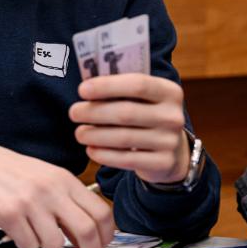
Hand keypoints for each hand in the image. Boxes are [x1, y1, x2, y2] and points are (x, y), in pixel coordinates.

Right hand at [0, 131, 113, 247]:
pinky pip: (28, 245)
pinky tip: (14, 228)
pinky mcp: (10, 215)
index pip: (101, 211)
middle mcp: (51, 189)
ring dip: (45, 245)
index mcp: (64, 179)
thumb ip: (66, 201)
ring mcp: (30, 202)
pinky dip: (24, 243)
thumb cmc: (6, 171)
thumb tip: (86, 236)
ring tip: (31, 230)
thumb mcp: (44, 177)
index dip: (106, 237)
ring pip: (54, 243)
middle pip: (87, 231)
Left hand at [69, 74, 189, 184]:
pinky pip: (127, 160)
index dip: (107, 86)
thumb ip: (120, 89)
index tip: (82, 90)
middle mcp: (173, 116)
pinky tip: (91, 150)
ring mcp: (170, 141)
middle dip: (94, 112)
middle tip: (74, 112)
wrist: (172, 149)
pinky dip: (104, 155)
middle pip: (126, 112)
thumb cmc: (146, 115)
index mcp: (169, 92)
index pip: (138, 84)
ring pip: (123, 138)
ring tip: (79, 133)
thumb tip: (86, 85)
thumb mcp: (142, 99)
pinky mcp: (163, 163)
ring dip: (95, 135)